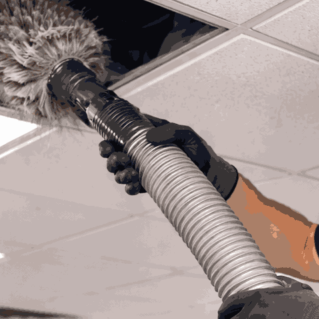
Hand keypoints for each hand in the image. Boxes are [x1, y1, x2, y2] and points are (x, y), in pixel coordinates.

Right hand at [99, 114, 238, 198]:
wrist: (211, 176)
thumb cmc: (199, 151)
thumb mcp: (187, 134)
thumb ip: (170, 131)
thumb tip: (149, 138)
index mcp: (146, 136)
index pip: (120, 135)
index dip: (108, 139)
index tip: (107, 144)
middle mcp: (141, 153)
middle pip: (114, 155)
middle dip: (110, 158)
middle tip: (120, 160)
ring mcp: (144, 170)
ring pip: (120, 172)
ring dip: (120, 174)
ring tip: (131, 175)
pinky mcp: (149, 185)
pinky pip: (132, 187)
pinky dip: (129, 187)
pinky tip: (134, 186)